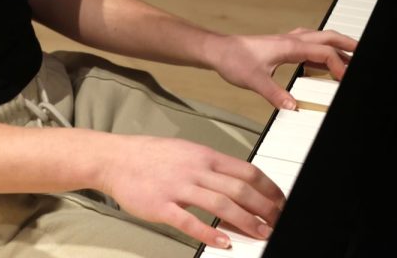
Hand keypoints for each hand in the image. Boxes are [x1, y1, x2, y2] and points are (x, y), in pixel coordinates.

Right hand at [97, 134, 283, 247]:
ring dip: (245, 222)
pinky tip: (223, 243)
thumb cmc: (152, 157)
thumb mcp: (188, 152)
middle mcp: (195, 169)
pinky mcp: (162, 205)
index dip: (269, 188)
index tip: (280, 202)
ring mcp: (178, 187)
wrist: (116, 159)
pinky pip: (190, 221)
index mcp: (205, 156)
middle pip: (239, 189)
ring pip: (220, 205)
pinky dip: (209, 234)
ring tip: (260, 235)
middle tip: (277, 222)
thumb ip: (213, 169)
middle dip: (264, 208)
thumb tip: (240, 185)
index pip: (247, 171)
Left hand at [207, 28, 358, 110]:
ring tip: (351, 54)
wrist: (218, 50)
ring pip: (319, 37)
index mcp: (289, 46)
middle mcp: (291, 40)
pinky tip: (323, 60)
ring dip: (337, 44)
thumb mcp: (254, 80)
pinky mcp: (282, 45)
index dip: (339, 65)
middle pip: (327, 37)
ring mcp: (287, 41)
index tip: (346, 79)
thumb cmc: (234, 60)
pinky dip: (322, 49)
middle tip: (364, 52)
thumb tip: (292, 107)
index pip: (323, 52)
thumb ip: (274, 94)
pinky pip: (309, 43)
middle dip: (348, 43)